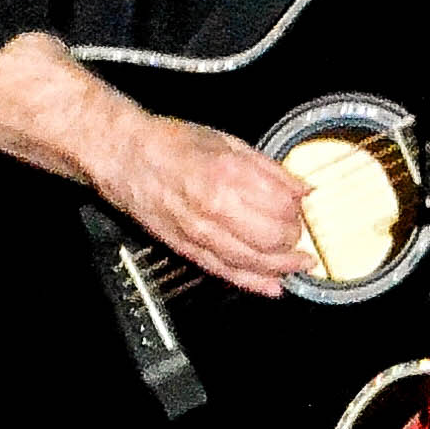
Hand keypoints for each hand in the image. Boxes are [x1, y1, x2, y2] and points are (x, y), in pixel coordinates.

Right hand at [95, 110, 319, 296]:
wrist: (127, 159)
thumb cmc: (173, 145)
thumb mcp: (228, 142)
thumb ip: (269, 169)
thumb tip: (302, 190)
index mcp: (228, 175)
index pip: (282, 206)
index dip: (298, 209)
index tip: (300, 205)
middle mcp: (216, 208)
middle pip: (274, 238)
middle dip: (293, 237)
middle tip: (297, 228)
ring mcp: (201, 234)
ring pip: (255, 262)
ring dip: (283, 265)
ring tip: (298, 262)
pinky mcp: (189, 251)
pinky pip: (228, 274)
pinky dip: (255, 283)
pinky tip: (274, 285)